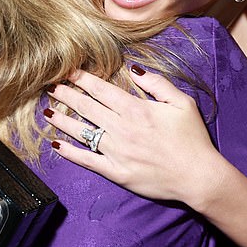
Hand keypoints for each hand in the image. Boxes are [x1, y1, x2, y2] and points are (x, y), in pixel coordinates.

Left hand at [44, 67, 218, 202]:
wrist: (198, 177)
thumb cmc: (193, 139)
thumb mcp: (182, 103)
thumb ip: (157, 84)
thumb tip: (134, 70)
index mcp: (136, 109)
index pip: (101, 90)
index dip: (82, 80)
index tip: (68, 72)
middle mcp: (121, 129)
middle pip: (86, 107)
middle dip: (66, 95)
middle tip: (51, 87)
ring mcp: (116, 152)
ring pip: (81, 131)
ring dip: (62, 120)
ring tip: (48, 111)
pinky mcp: (116, 172)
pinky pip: (87, 160)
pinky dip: (70, 152)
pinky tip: (56, 144)